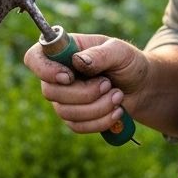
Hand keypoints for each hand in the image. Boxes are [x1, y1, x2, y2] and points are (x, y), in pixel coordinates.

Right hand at [23, 33, 148, 135]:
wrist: (143, 87)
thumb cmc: (129, 62)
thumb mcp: (120, 51)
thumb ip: (100, 54)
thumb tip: (77, 61)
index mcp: (64, 51)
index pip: (34, 58)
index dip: (44, 70)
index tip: (69, 77)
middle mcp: (58, 74)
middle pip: (50, 91)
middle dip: (84, 93)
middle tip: (109, 85)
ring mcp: (64, 97)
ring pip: (65, 112)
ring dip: (97, 107)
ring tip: (118, 96)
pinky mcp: (74, 117)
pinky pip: (77, 126)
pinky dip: (99, 121)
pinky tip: (117, 112)